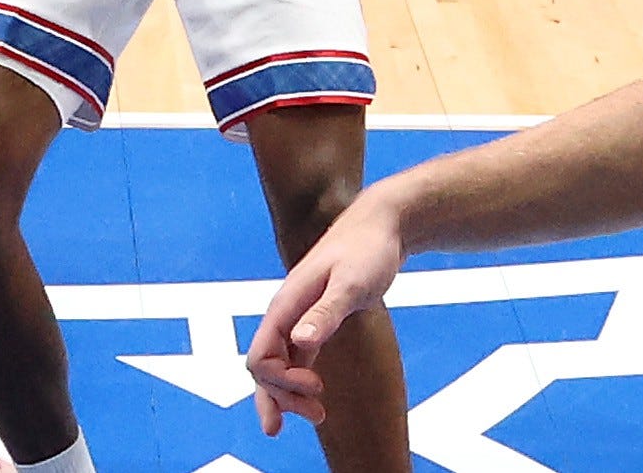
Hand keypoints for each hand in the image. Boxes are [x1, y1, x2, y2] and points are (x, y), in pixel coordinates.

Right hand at [248, 184, 408, 432]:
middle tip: (319, 415)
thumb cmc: (367, 252)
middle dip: (282, 397)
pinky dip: (298, 381)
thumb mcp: (350, 284)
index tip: (319, 388)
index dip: (281, 383)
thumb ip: (325, 313)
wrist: (382, 226)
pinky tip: (315, 396)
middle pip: (263, 368)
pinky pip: (294, 358)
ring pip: (277, 366)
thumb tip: (298, 343)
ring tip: (319, 416)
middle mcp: (285, 314)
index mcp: (285, 306)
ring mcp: (298, 318)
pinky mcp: (315, 320)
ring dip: (289, 395)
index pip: (260, 358)